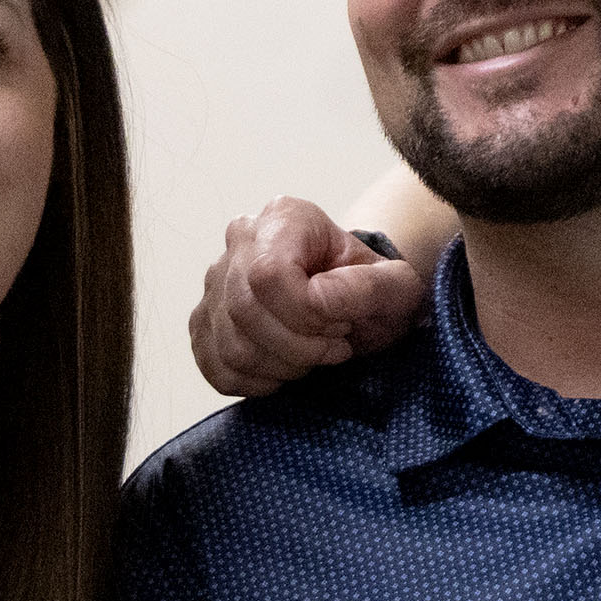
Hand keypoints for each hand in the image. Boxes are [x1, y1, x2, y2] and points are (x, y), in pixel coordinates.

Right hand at [189, 195, 426, 395]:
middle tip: (333, 347)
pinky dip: (255, 382)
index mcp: (285, 218)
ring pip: (230, 345)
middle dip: (298, 347)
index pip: (268, 274)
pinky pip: (216, 366)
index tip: (340, 325)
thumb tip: (318, 300)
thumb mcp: (396, 286)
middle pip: (244, 310)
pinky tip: (284, 368)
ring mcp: (215, 281)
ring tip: (312, 355)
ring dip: (281, 367)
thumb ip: (370, 287)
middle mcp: (240, 241)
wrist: (355, 301)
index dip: (306, 315)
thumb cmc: (372, 289)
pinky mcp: (204, 321)